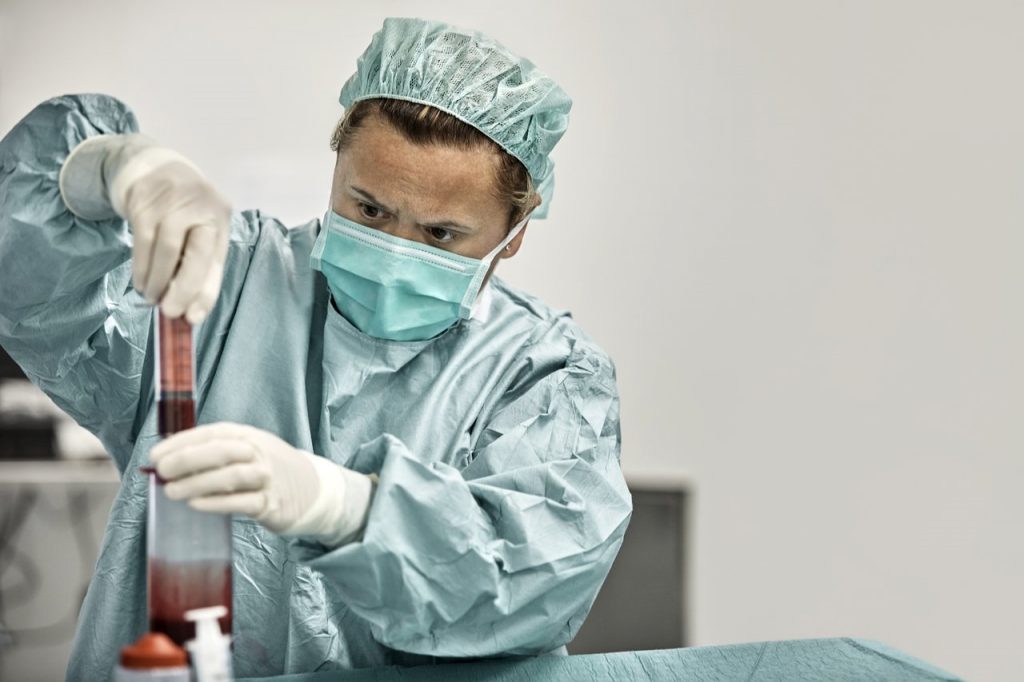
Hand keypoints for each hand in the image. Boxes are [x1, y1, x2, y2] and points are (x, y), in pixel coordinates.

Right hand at [110, 150, 230, 322]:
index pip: (216, 260)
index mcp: (220, 216)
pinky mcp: (144, 202)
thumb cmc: (182, 209)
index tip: (193, 318)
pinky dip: (142, 268)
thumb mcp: (199, 229)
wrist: (151, 166)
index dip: (206, 291)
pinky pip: (142, 243)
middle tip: (170, 312)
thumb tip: (191, 311)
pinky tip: (142, 282)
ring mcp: (172, 202)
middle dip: (183, 288)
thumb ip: (198, 265)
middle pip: (196, 254)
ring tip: (153, 298)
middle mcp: (201, 206)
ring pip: (166, 251)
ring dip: (158, 281)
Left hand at [149, 423, 373, 543]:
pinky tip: (196, 505)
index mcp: (247, 436)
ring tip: (172, 492)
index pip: (212, 433)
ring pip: (231, 477)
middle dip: (187, 460)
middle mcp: (258, 453)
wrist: (312, 489)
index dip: (182, 443)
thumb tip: (167, 461)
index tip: (155, 455)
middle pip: (222, 451)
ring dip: (198, 483)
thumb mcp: (247, 451)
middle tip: (162, 471)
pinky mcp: (272, 504)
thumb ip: (214, 454)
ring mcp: (267, 478)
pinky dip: (217, 503)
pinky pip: (242, 502)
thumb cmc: (267, 469)